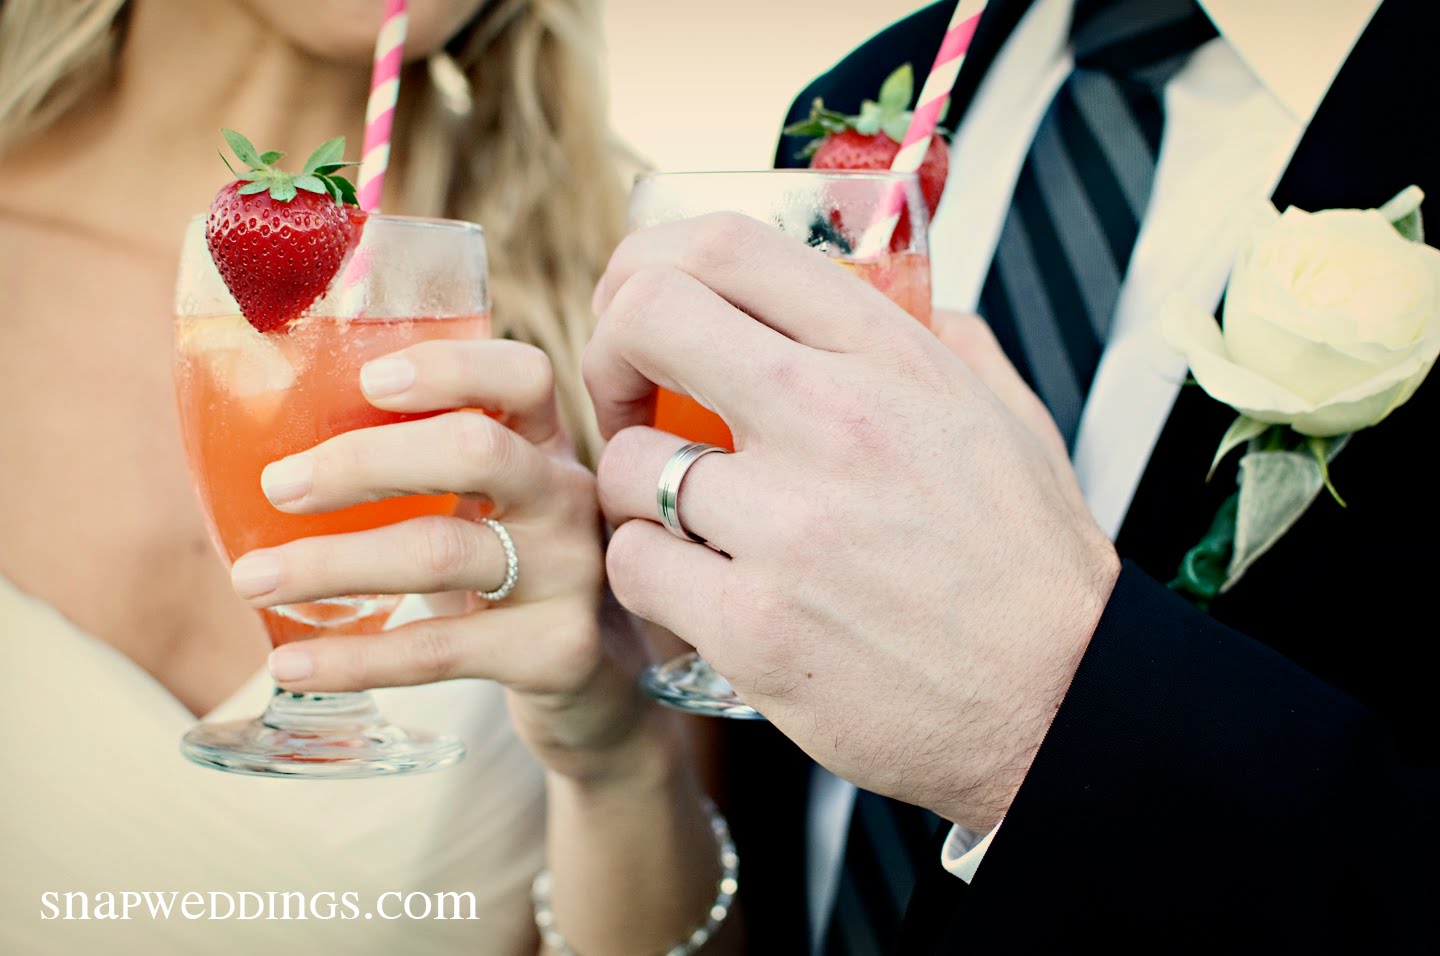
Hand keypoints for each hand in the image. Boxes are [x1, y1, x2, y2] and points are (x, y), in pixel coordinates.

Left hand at [229, 339, 652, 779]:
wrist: (597, 681)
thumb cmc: (512, 571)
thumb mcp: (492, 504)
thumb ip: (423, 468)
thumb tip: (262, 443)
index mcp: (544, 444)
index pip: (523, 375)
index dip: (451, 366)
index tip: (368, 379)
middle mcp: (568, 496)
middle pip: (475, 451)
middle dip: (362, 462)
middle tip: (277, 486)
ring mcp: (571, 573)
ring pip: (443, 552)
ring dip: (333, 564)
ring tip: (252, 580)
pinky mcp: (559, 650)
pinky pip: (442, 649)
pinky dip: (356, 658)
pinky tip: (292, 664)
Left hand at [585, 214, 1119, 829]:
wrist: (1060, 700)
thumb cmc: (1029, 561)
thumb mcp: (1005, 413)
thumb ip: (936, 335)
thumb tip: (872, 285)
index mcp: (890, 360)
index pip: (730, 246)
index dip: (651, 263)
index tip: (641, 308)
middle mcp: (834, 423)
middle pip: (648, 319)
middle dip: (609, 354)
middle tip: (627, 400)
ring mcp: (790, 527)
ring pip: (627, 462)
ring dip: (632, 486)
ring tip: (679, 517)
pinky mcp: (756, 627)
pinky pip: (635, 565)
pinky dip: (648, 573)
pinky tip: (692, 587)